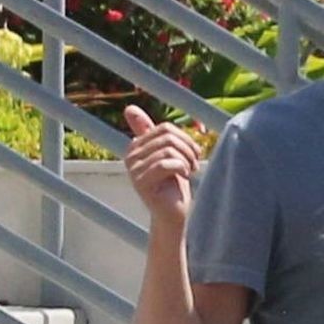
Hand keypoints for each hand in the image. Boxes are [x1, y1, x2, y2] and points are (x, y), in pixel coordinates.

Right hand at [123, 105, 199, 222]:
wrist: (174, 214)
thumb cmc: (174, 185)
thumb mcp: (167, 155)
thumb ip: (155, 134)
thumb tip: (128, 108)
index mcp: (135, 146)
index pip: (165, 128)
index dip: (185, 139)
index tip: (194, 154)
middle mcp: (130, 156)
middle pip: (166, 137)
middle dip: (187, 149)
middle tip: (195, 164)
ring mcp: (133, 170)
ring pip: (168, 150)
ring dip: (186, 160)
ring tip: (191, 170)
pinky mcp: (141, 183)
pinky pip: (166, 164)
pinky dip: (181, 168)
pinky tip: (185, 176)